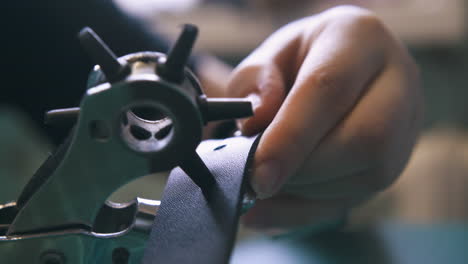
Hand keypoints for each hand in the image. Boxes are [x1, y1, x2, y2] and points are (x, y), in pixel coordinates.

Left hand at [223, 6, 422, 228]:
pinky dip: (307, 209)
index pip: (329, 89)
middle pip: (365, 138)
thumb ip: (254, 81)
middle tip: (256, 179)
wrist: (339, 68)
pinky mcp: (396, 161)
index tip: (258, 173)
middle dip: (304, 170)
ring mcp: (405, 126)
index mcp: (360, 39)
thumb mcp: (269, 55)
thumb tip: (257, 120)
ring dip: (305, 191)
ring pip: (368, 175)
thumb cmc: (301, 61)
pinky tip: (274, 205)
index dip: (291, 137)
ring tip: (264, 184)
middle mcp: (397, 82)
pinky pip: (357, 198)